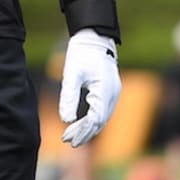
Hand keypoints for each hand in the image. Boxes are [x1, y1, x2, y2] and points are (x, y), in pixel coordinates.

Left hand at [59, 28, 120, 146]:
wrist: (94, 37)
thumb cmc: (82, 52)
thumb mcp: (71, 73)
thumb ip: (69, 95)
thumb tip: (65, 119)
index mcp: (105, 90)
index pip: (95, 119)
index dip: (82, 131)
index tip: (68, 138)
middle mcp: (113, 94)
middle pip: (100, 122)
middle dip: (84, 133)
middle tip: (68, 142)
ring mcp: (113, 92)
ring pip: (102, 118)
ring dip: (88, 129)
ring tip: (72, 137)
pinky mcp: (109, 90)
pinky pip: (103, 111)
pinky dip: (92, 120)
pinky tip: (81, 124)